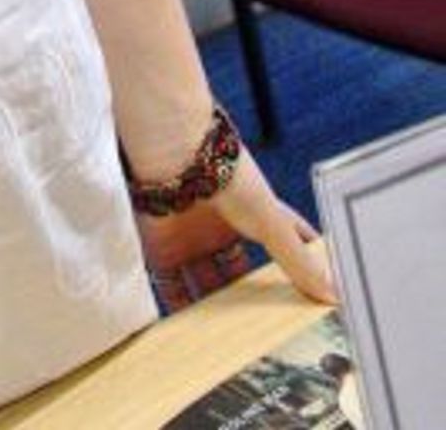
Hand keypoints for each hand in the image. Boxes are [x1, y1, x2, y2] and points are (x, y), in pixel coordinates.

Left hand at [136, 143, 336, 311]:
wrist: (176, 156)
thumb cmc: (227, 175)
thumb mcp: (272, 221)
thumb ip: (299, 260)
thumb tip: (332, 294)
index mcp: (256, 216)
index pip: (284, 240)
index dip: (299, 261)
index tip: (316, 291)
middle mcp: (226, 228)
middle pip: (241, 270)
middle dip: (251, 297)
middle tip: (267, 331)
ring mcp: (196, 239)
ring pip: (207, 282)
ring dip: (215, 308)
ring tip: (229, 342)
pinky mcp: (166, 248)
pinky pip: (171, 285)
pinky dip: (179, 305)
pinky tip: (189, 329)